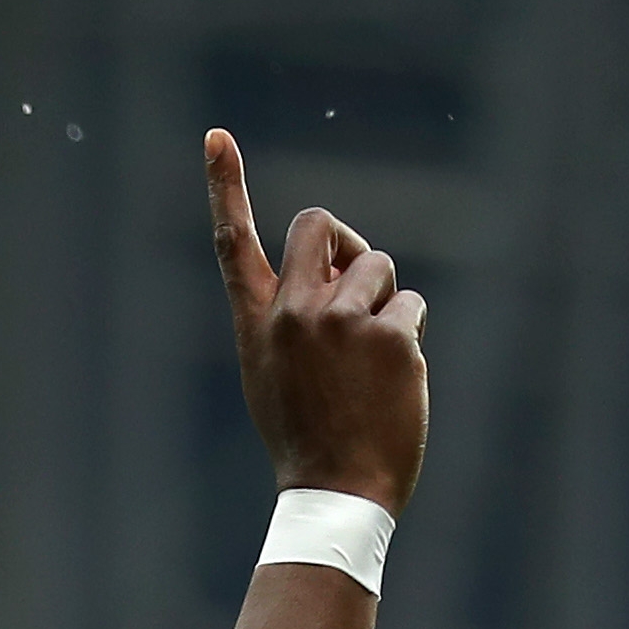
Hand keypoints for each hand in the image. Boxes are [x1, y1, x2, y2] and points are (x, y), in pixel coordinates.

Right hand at [205, 131, 426, 513]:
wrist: (337, 492)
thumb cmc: (307, 436)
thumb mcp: (274, 373)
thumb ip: (293, 314)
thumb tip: (340, 266)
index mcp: (257, 322)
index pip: (233, 242)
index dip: (225, 185)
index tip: (216, 136)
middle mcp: (293, 311)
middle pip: (319, 224)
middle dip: (344, 244)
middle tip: (355, 288)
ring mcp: (342, 320)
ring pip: (379, 266)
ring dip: (385, 302)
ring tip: (371, 363)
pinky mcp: (390, 333)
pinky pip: (412, 305)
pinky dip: (410, 336)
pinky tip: (394, 381)